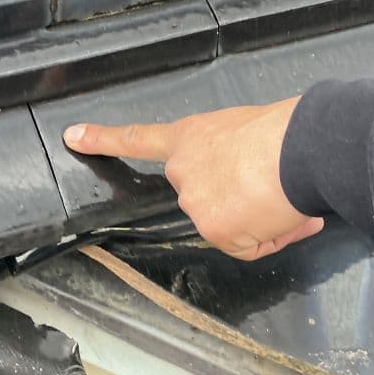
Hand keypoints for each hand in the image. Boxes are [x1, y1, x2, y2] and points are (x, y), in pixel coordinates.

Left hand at [62, 98, 323, 260]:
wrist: (299, 150)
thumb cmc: (287, 131)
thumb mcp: (249, 129)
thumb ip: (235, 155)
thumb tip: (261, 186)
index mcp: (191, 136)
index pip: (139, 138)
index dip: (104, 139)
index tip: (74, 136)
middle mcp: (183, 170)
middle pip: (204, 199)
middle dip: (237, 200)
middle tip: (270, 184)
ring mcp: (195, 202)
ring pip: (231, 226)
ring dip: (260, 217)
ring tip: (283, 193)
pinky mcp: (215, 230)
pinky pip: (249, 246)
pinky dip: (272, 235)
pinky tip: (285, 212)